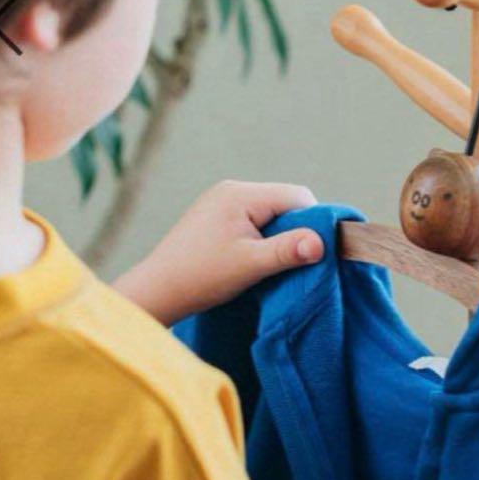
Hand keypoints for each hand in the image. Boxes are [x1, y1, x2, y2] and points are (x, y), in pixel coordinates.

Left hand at [113, 180, 323, 325]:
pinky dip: (260, 236)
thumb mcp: (250, 265)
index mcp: (241, 194)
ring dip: (277, 234)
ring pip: (269, 211)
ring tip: (267, 262)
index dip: (312, 221)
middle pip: (283, 201)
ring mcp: (221, 200)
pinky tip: (251, 258)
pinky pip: (252, 217)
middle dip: (294, 228)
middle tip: (290, 261)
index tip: (312, 252)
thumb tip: (321, 242)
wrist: (157, 290)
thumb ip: (287, 250)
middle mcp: (231, 189)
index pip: (297, 196)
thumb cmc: (202, 277)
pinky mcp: (215, 214)